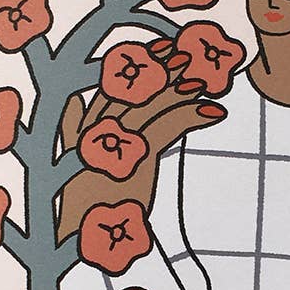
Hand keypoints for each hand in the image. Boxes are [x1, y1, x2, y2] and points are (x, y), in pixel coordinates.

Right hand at [55, 70, 222, 240]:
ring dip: (182, 88)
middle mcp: (97, 129)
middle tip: (189, 53)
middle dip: (162, 68)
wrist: (84, 240)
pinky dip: (193, 115)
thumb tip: (74, 102)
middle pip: (132, 88)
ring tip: (207, 80)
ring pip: (152, 103)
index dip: (136, 65)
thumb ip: (74, 130)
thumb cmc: (83, 205)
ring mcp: (115, 142)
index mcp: (83, 127)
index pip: (111, 85)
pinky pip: (168, 126)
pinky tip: (215, 111)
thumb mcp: (75, 163)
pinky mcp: (135, 159)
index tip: (160, 49)